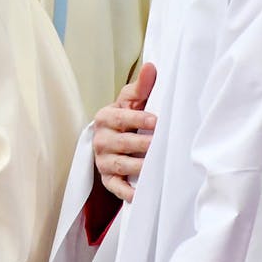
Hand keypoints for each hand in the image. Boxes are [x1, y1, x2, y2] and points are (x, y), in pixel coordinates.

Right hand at [92, 63, 157, 201]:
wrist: (112, 140)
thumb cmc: (127, 117)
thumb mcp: (131, 100)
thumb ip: (142, 86)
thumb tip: (152, 67)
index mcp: (106, 117)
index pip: (121, 118)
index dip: (138, 120)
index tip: (156, 121)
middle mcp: (101, 139)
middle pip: (122, 143)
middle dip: (141, 145)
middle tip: (160, 145)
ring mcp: (103, 160)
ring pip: (120, 165)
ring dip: (138, 167)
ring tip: (155, 166)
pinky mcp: (107, 179)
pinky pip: (116, 187)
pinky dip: (127, 192)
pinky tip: (140, 194)